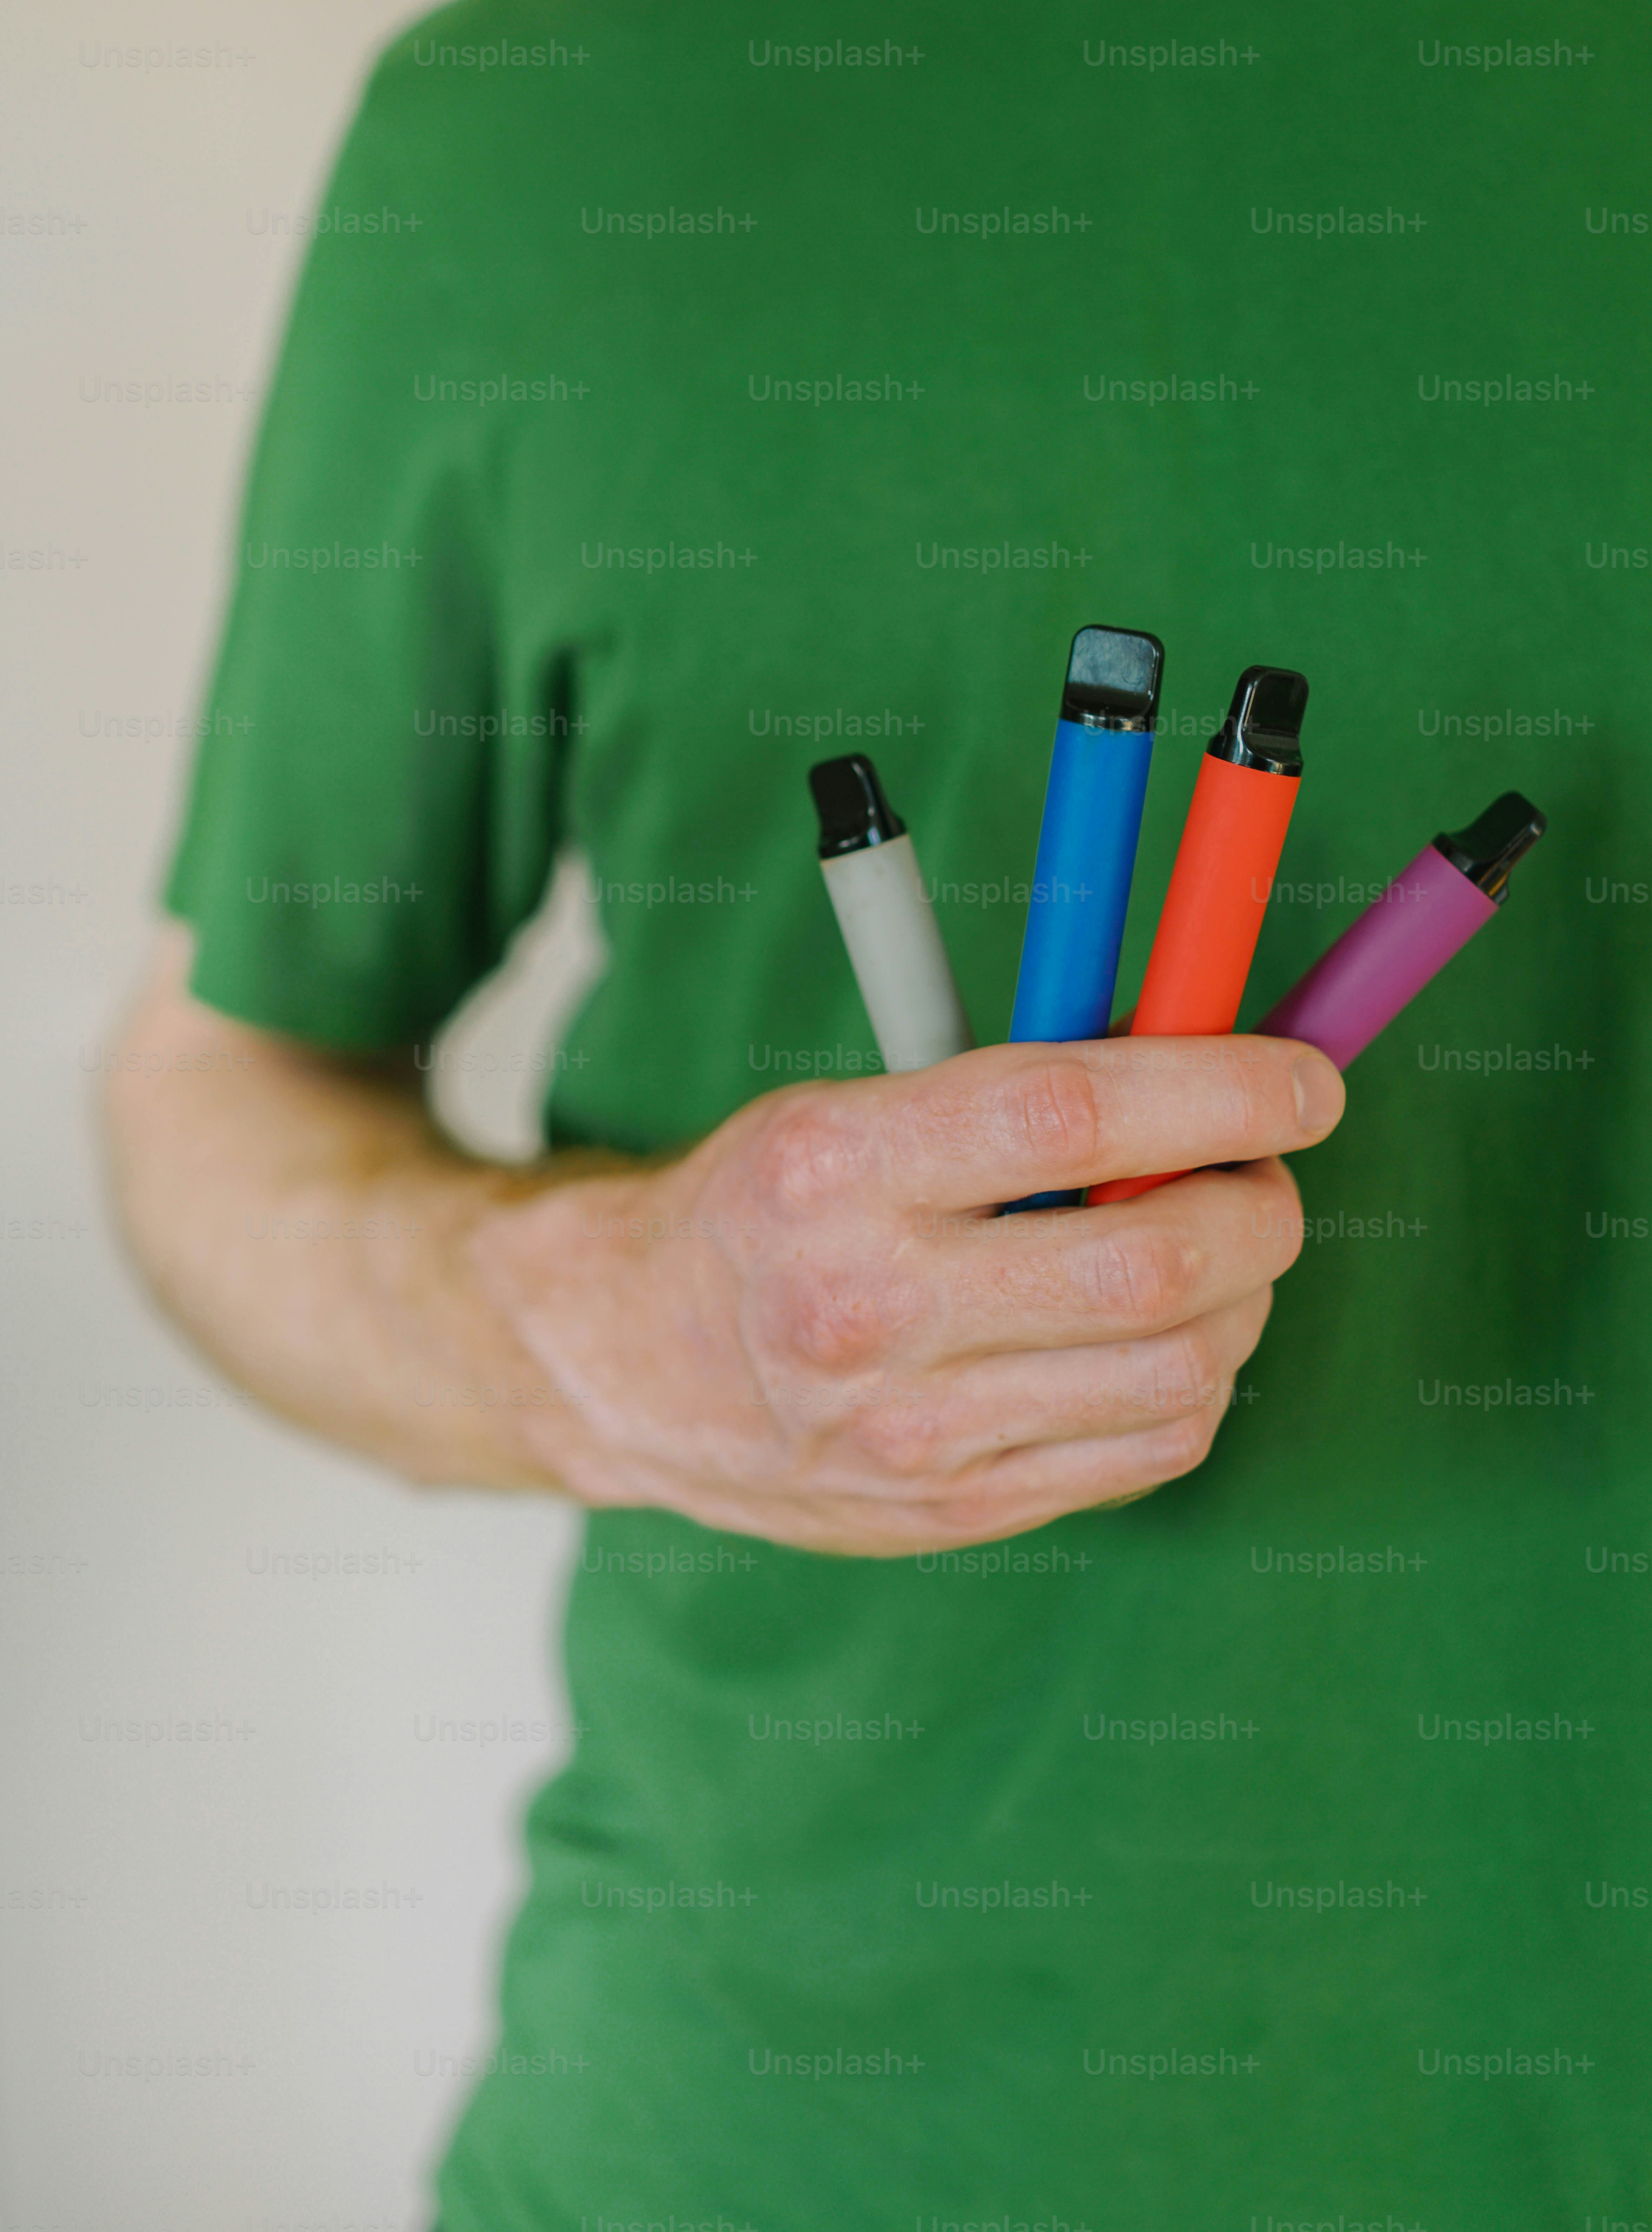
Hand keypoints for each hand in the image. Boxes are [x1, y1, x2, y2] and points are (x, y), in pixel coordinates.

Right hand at [470, 1036, 1344, 1555]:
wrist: (629, 1361)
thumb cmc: (763, 1207)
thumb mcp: (851, 1106)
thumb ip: (1019, 1095)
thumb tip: (1210, 1064)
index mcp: (834, 1168)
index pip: (1073, 1112)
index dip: (1222, 1091)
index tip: (1306, 1084)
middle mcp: (868, 1306)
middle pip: (1150, 1263)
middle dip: (1259, 1209)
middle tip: (1266, 1176)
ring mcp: (910, 1429)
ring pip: (1177, 1371)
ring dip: (1245, 1300)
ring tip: (1218, 1255)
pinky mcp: (950, 1508)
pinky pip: (1149, 1450)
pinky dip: (1199, 1381)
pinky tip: (1166, 1336)